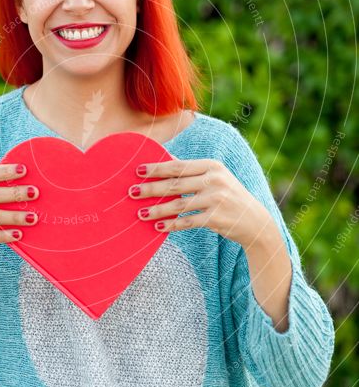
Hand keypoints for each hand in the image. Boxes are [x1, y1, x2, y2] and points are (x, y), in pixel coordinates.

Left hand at [127, 158, 271, 248]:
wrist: (254, 221)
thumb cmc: (228, 196)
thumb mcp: (216, 177)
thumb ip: (192, 170)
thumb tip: (165, 159)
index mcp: (212, 166)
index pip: (178, 166)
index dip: (156, 168)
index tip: (138, 170)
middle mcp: (215, 180)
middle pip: (175, 184)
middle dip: (151, 188)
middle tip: (132, 192)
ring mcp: (216, 199)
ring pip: (179, 204)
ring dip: (157, 210)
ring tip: (139, 213)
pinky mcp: (216, 218)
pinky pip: (188, 221)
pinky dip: (171, 225)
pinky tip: (158, 227)